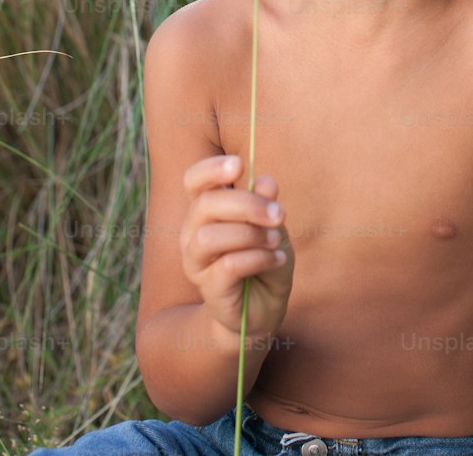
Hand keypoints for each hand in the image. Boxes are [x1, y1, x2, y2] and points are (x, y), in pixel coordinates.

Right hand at [180, 154, 293, 341]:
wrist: (264, 308)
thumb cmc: (265, 258)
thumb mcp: (273, 226)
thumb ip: (266, 204)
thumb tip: (265, 181)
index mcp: (206, 210)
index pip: (193, 181)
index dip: (211, 169)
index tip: (239, 164)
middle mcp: (193, 233)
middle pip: (205, 204)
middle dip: (247, 204)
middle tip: (279, 214)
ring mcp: (196, 263)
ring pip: (210, 236)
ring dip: (251, 234)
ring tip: (275, 241)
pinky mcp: (208, 289)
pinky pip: (228, 266)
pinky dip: (258, 258)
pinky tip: (276, 260)